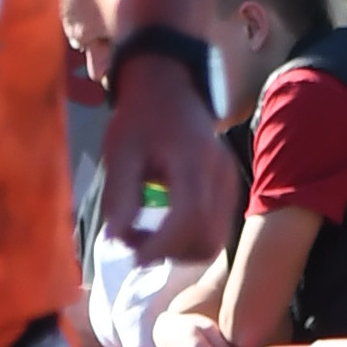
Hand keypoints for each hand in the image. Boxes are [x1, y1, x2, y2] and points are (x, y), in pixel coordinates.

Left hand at [95, 55, 236, 269]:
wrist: (169, 91)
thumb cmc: (140, 119)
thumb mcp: (119, 150)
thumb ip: (119, 194)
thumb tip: (116, 239)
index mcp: (194, 159)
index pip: (190, 217)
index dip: (162, 245)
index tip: (132, 256)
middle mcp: (221, 174)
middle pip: (207, 237)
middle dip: (168, 253)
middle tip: (132, 242)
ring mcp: (230, 183)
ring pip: (213, 241)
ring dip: (178, 252)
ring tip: (145, 237)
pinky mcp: (229, 191)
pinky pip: (215, 231)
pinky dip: (187, 242)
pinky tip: (161, 230)